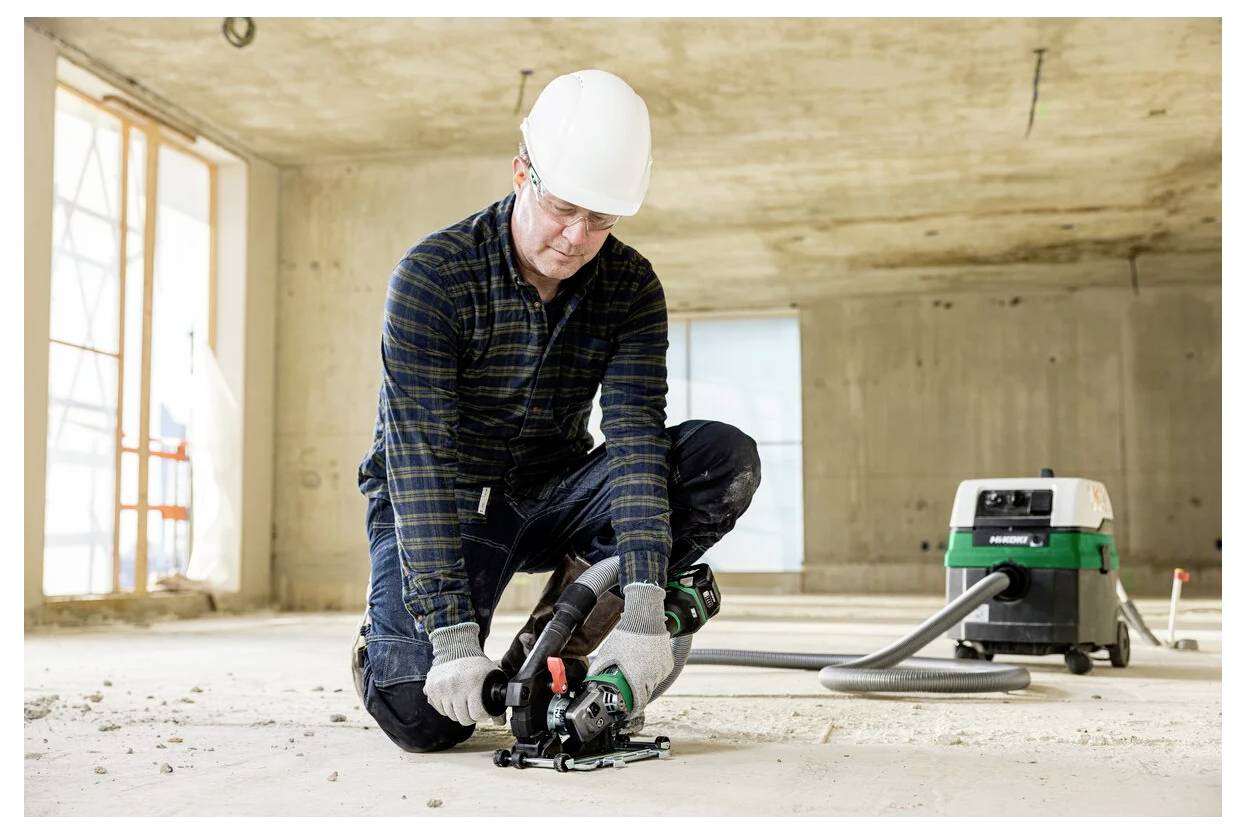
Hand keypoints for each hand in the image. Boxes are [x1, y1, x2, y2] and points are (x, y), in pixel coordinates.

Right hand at [425, 622, 501, 725]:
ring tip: (462, 698)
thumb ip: (497, 700)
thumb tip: (500, 722)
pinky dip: (446, 706)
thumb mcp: (491, 678)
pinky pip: (440, 709)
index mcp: (474, 682)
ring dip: (458, 710)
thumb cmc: (476, 665)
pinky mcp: (431, 688)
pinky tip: (452, 695)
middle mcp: (456, 685)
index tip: (482, 709)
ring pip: (451, 715)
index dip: (482, 714)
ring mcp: (442, 687)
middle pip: (463, 718)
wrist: (456, 649)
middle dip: (470, 715)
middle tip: (472, 705)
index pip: (477, 714)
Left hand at [587, 583, 672, 714]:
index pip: (639, 702)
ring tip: (637, 669)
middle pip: (645, 693)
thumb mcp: (607, 654)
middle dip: (637, 693)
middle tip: (629, 688)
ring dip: (645, 681)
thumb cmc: (626, 635)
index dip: (634, 708)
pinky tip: (646, 663)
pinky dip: (654, 672)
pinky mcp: (668, 662)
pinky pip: (660, 673)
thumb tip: (590, 680)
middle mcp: (652, 675)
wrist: (644, 619)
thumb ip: (597, 670)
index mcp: (637, 677)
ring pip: (653, 683)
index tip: (630, 710)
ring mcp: (662, 669)